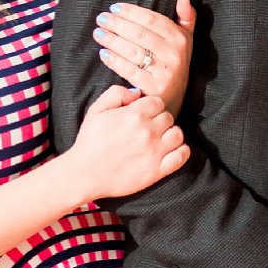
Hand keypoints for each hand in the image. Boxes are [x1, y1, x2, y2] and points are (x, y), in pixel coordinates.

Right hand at [67, 84, 189, 203]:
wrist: (84, 174)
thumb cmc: (89, 142)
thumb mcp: (96, 110)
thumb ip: (116, 93)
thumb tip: (137, 94)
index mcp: (134, 114)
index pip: (157, 102)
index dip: (150, 107)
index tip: (143, 115)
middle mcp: (147, 131)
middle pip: (168, 117)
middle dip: (159, 121)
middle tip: (148, 129)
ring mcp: (154, 151)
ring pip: (178, 134)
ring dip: (170, 135)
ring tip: (159, 140)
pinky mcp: (157, 170)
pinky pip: (182, 156)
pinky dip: (181, 151)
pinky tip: (171, 151)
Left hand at [93, 0, 195, 115]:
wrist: (173, 102)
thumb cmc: (174, 65)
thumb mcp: (186, 41)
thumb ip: (186, 18)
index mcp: (180, 39)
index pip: (152, 19)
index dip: (131, 12)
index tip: (114, 7)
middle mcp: (174, 55)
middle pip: (139, 34)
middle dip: (117, 24)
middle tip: (101, 19)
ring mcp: (164, 72)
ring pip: (132, 51)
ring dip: (112, 40)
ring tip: (98, 33)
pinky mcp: (152, 88)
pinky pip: (129, 70)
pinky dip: (114, 60)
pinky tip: (103, 53)